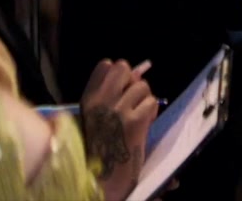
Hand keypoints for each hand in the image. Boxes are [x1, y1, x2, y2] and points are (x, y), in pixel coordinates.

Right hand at [80, 59, 159, 198]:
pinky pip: (151, 102)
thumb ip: (111, 94)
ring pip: (142, 86)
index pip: (105, 65)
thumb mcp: (97, 116)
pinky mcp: (135, 122)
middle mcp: (102, 101)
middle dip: (132, 81)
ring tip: (139, 115)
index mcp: (89, 99)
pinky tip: (145, 124)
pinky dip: (152, 112)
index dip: (118, 74)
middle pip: (124, 67)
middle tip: (132, 99)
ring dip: (144, 99)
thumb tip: (136, 73)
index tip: (121, 88)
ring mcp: (118, 110)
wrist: (105, 175)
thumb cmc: (102, 145)